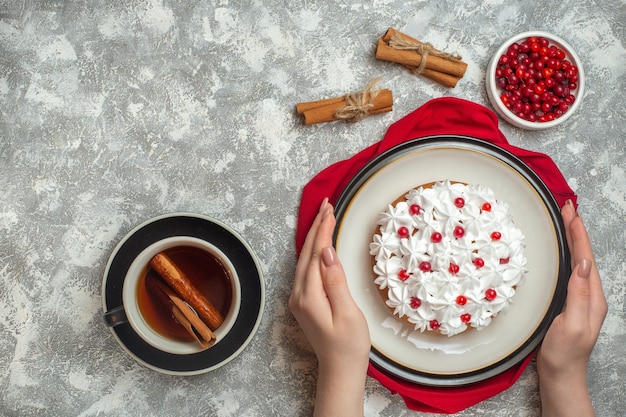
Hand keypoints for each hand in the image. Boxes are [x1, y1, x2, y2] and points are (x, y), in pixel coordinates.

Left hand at [289, 198, 369, 416]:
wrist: (339, 370)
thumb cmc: (349, 345)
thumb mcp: (348, 312)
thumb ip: (335, 281)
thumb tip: (327, 252)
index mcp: (309, 296)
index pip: (316, 254)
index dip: (323, 230)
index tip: (330, 209)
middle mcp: (298, 295)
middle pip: (306, 253)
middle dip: (316, 227)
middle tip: (327, 205)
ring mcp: (299, 298)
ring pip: (305, 259)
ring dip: (315, 237)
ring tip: (325, 217)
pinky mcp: (304, 301)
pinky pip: (306, 269)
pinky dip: (314, 251)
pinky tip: (320, 244)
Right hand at [537, 200, 607, 416]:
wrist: (561, 376)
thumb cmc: (564, 354)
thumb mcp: (571, 325)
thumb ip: (579, 295)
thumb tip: (584, 264)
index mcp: (593, 298)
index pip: (586, 258)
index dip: (578, 233)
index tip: (570, 212)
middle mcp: (590, 295)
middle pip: (584, 255)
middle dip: (576, 230)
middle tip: (566, 208)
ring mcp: (581, 299)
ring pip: (578, 261)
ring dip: (572, 240)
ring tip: (564, 222)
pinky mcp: (570, 303)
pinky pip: (570, 271)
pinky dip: (566, 255)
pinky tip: (560, 252)